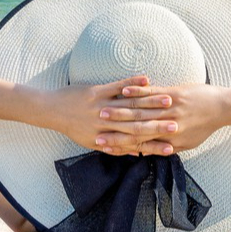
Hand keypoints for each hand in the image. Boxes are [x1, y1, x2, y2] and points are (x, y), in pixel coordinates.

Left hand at [41, 76, 164, 155]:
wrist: (51, 111)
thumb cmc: (73, 127)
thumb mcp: (93, 142)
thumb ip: (114, 147)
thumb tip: (134, 152)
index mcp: (106, 139)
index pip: (135, 144)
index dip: (154, 146)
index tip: (173, 146)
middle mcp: (105, 125)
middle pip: (137, 126)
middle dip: (159, 125)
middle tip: (179, 124)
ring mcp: (101, 107)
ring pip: (130, 106)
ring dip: (151, 101)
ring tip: (170, 99)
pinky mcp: (96, 92)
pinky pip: (117, 86)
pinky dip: (132, 83)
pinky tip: (147, 78)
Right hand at [98, 81, 230, 154]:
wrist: (223, 108)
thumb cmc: (204, 127)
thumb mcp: (187, 143)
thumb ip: (168, 147)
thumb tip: (147, 152)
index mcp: (169, 139)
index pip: (137, 142)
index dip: (118, 143)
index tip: (100, 143)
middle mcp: (168, 124)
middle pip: (135, 126)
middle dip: (112, 126)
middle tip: (94, 127)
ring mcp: (170, 108)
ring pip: (141, 109)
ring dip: (119, 109)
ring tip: (101, 108)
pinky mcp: (174, 93)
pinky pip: (152, 92)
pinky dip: (137, 91)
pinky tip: (124, 90)